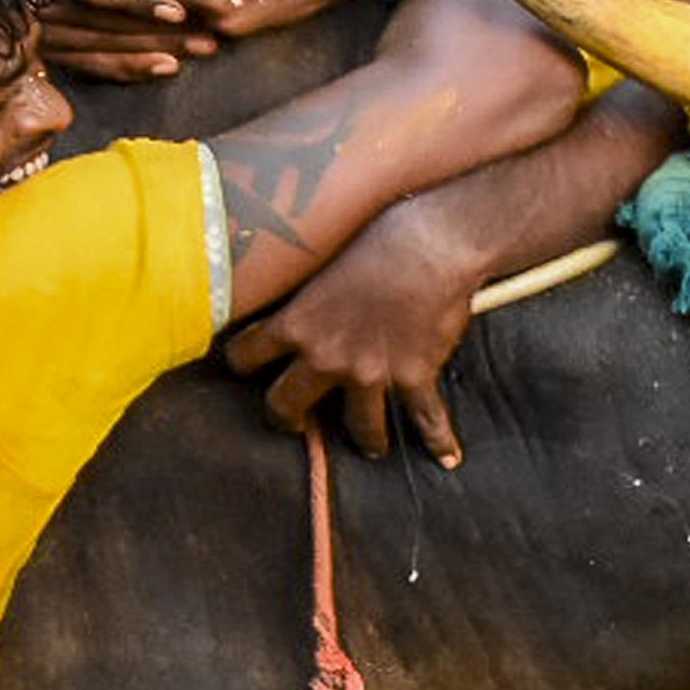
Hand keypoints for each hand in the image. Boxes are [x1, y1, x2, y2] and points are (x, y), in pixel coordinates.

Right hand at [0, 0, 216, 80]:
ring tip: (202, 48)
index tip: (177, 9)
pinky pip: (93, 66)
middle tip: (208, 34)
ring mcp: (44, 35)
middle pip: (108, 26)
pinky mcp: (50, 53)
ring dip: (156, 52)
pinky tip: (169, 66)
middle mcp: (42, 6)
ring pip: (105, 49)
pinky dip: (132, 68)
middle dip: (160, 33)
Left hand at [225, 208, 477, 465]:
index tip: (244, 361)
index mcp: (297, 323)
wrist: (432, 242)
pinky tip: (448, 457)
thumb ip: (306, 281)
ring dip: (366, 439)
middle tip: (295, 419)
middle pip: (286, 406)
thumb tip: (293, 269)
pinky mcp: (414, 376)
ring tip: (370, 445)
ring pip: (360, 427)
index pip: (246, 355)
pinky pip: (427, 418)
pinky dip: (440, 439)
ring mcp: (371, 373)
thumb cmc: (378, 232)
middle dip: (287, 417)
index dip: (242, 360)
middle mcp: (326, 357)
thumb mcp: (323, 251)